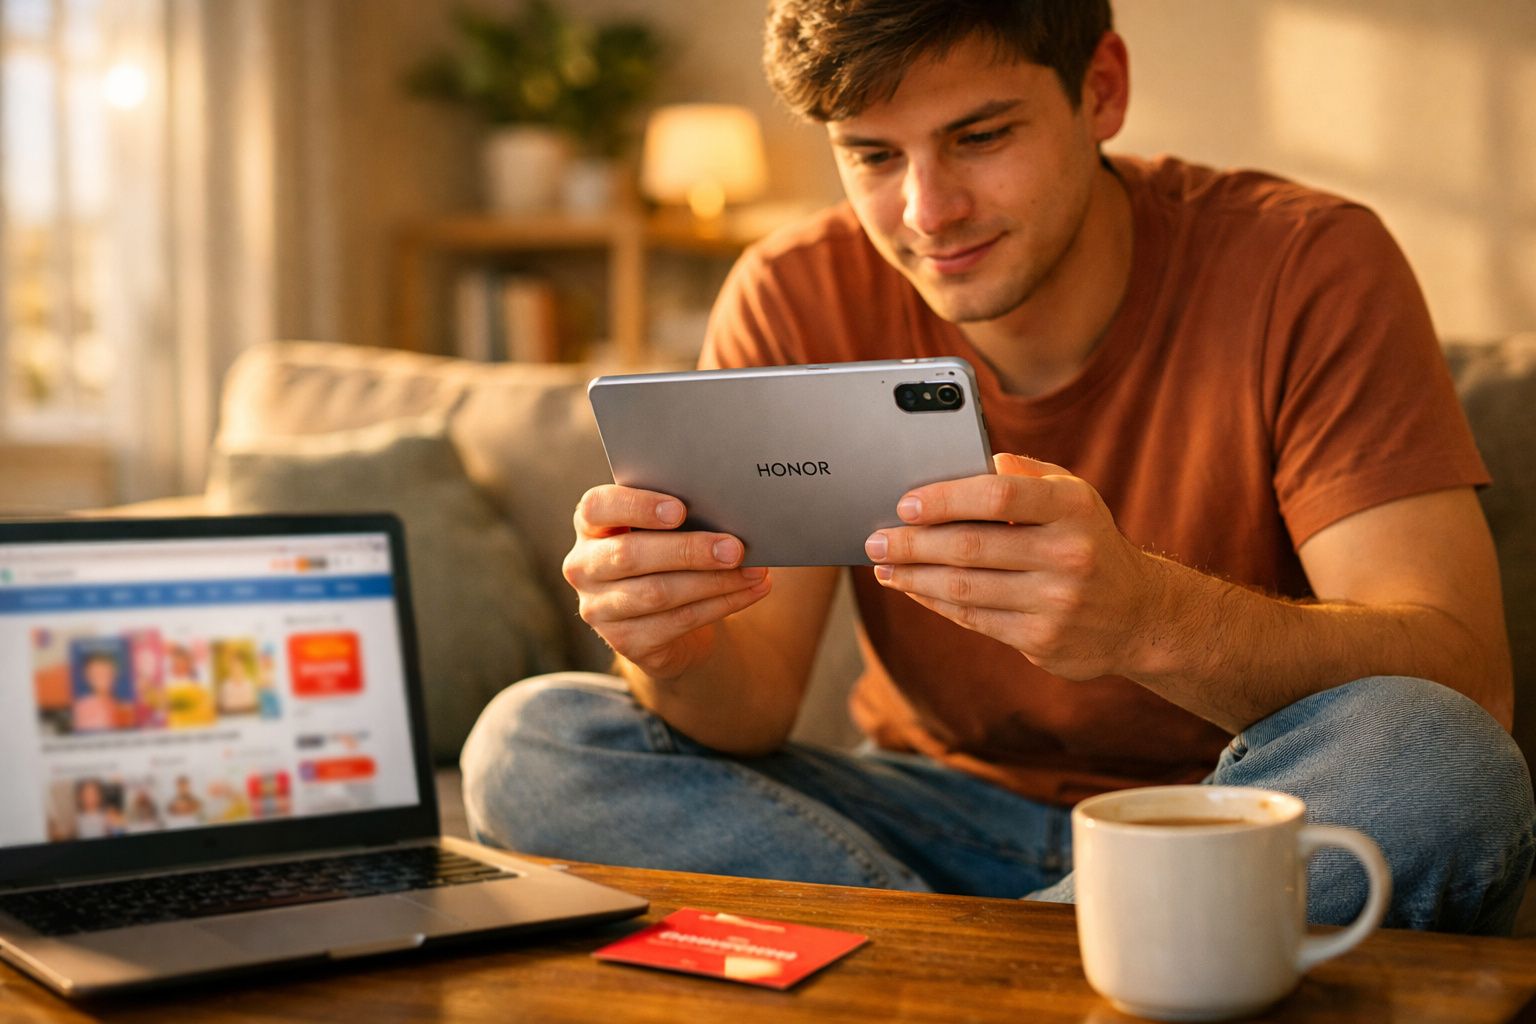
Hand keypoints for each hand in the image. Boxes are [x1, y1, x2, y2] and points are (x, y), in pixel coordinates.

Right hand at [563, 484, 772, 678]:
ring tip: (755, 570)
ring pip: (657, 593)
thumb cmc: (669, 554)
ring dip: (713, 581)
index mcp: (591, 526)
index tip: (680, 509)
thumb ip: (681, 517)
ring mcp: (600, 609)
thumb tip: (729, 512)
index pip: (596, 508)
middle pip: (630, 555)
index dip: (636, 506)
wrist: (668, 617)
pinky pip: (678, 621)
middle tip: (735, 547)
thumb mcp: (666, 531)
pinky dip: (722, 604)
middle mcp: (584, 567)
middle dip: (688, 550)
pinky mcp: (625, 642)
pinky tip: (752, 591)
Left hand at [863, 453, 1168, 679]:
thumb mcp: (1074, 497)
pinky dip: (935, 602)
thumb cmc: (1088, 542)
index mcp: (1073, 508)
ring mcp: (1057, 602)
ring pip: (965, 588)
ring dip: (914, 578)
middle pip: (971, 546)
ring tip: (884, 567)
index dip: (945, 498)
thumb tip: (976, 458)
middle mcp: (1069, 555)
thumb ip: (1027, 475)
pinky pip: (974, 619)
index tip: (904, 503)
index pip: (998, 495)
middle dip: (912, 544)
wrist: (1138, 615)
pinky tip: (913, 589)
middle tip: (876, 540)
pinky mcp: (1042, 640)